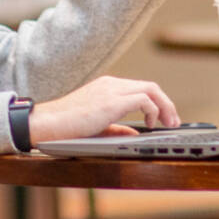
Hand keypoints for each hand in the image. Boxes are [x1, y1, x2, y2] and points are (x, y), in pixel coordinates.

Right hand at [27, 75, 178, 143]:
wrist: (45, 124)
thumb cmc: (64, 127)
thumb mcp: (96, 126)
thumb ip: (117, 128)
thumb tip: (135, 133)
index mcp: (107, 87)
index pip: (141, 88)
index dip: (158, 102)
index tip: (165, 118)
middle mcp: (111, 84)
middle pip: (151, 86)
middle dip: (167, 104)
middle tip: (174, 122)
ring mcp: (111, 90)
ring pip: (151, 90)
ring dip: (165, 107)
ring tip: (169, 124)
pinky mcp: (111, 102)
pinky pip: (144, 100)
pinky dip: (153, 111)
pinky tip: (151, 124)